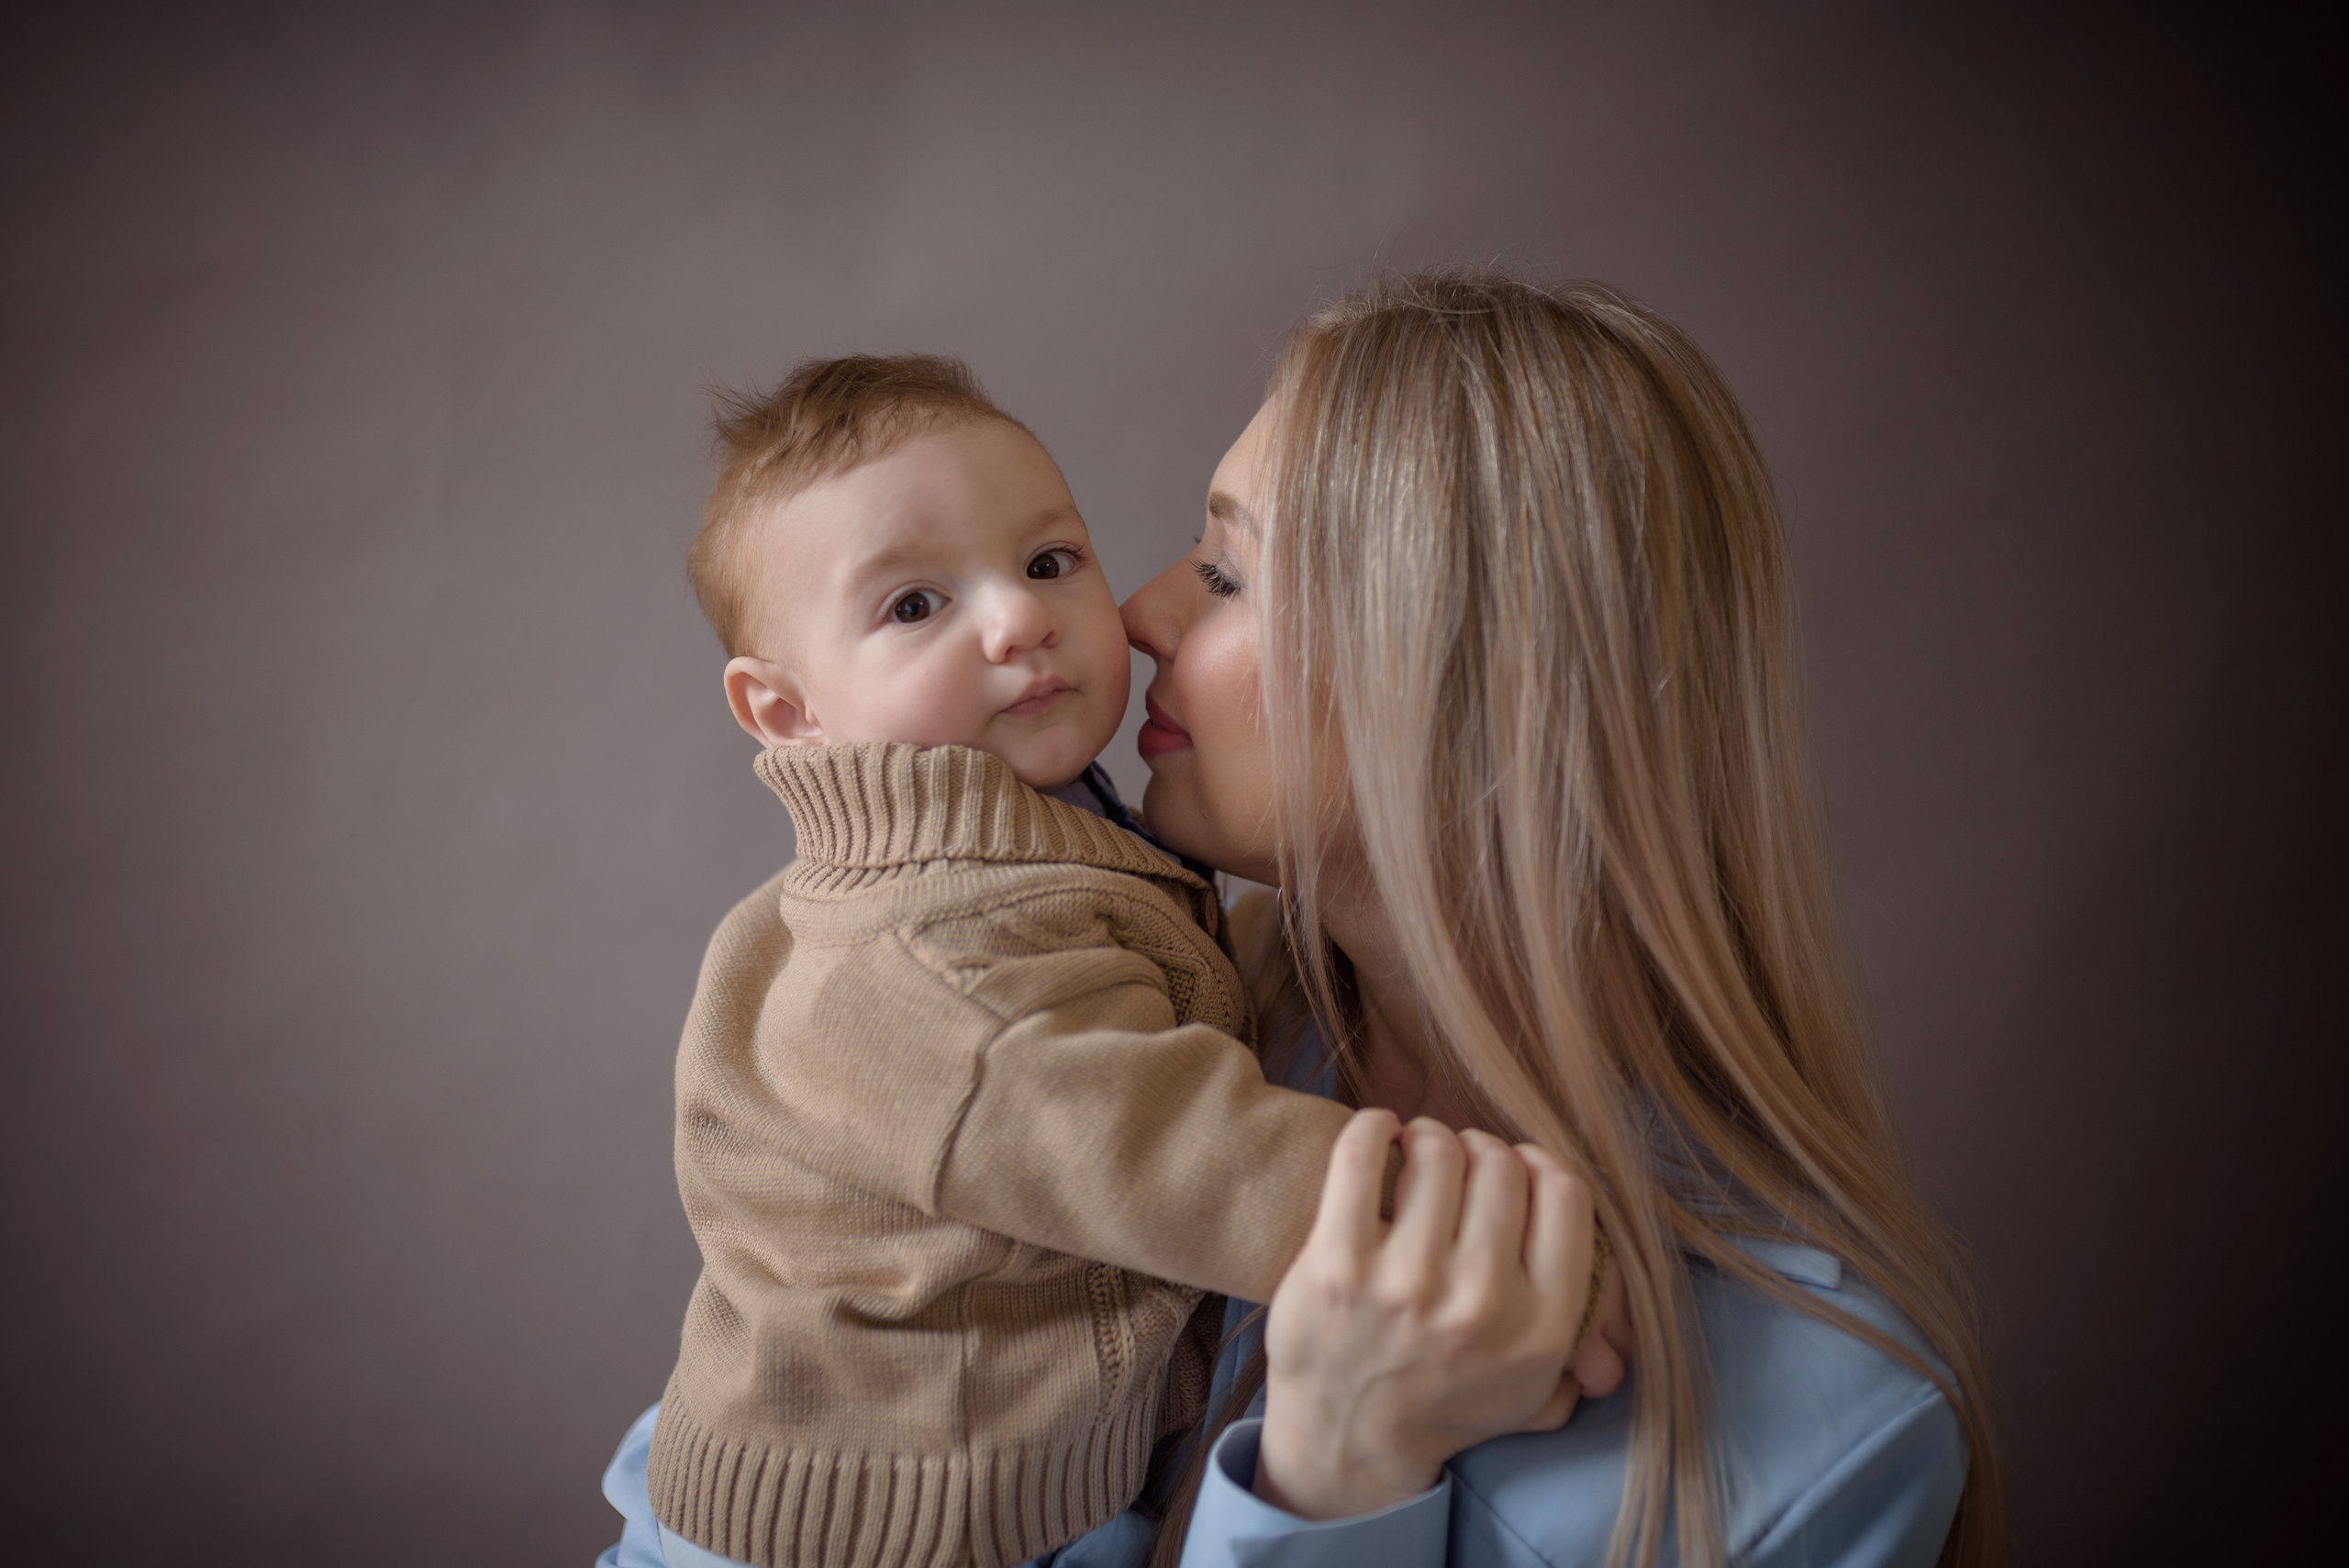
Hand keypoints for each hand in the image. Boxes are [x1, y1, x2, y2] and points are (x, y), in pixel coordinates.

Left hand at [1253, 1110, 1620, 1519]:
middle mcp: (1482, 1301)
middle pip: (1500, 1164)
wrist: (1348, 1443)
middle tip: (1458, 1163)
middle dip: (1479, 1150)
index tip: (1516, 1167)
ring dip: (1428, 1137)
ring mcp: (1406, 1281)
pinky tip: (1379, 1133)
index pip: (1567, 1194)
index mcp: (1541, 1326)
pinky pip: (1359, 1155)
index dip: (1541, 1164)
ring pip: (1437, 1150)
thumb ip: (1583, 1346)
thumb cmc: (1443, 1401)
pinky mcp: (1336, 1264)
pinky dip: (1371, 1128)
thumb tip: (1620, 1338)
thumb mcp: (1530, 1391)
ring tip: (1416, 1152)